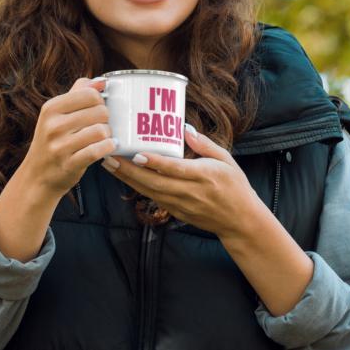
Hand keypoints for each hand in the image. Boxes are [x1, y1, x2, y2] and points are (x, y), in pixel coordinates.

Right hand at [22, 77, 117, 201]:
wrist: (37, 176)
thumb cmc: (53, 141)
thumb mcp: (57, 114)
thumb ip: (78, 92)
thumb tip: (102, 81)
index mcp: (51, 108)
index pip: (90, 94)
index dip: (100, 101)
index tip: (97, 109)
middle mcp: (53, 126)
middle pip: (100, 111)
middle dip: (106, 119)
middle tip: (101, 125)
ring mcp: (60, 146)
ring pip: (101, 130)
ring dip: (108, 134)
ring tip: (104, 137)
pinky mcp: (69, 164)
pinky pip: (98, 150)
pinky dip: (108, 147)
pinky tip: (108, 147)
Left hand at [101, 125, 260, 237]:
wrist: (240, 221)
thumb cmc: (235, 186)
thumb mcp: (226, 159)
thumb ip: (204, 143)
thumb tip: (184, 128)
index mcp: (203, 175)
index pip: (174, 169)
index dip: (154, 162)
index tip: (136, 153)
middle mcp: (190, 192)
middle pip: (154, 182)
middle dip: (129, 170)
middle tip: (109, 156)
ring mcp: (181, 205)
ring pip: (149, 192)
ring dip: (127, 179)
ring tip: (109, 164)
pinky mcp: (176, 213)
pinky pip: (153, 198)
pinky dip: (137, 188)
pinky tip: (124, 176)